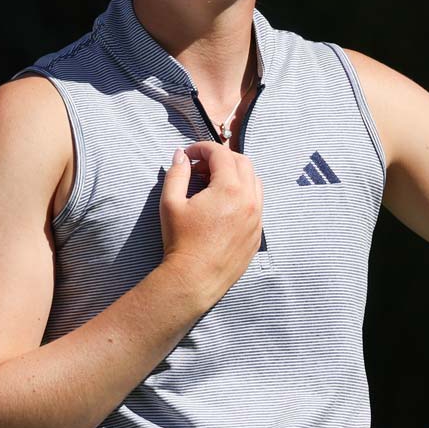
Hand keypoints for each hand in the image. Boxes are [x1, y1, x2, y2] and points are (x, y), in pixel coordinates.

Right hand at [157, 142, 262, 305]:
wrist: (195, 279)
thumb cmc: (181, 241)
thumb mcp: (170, 203)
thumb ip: (177, 174)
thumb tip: (181, 156)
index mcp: (229, 189)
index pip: (221, 154)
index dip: (202, 148)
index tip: (188, 155)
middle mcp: (249, 200)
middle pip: (243, 162)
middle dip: (220, 158)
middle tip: (199, 167)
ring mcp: (257, 218)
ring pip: (254, 182)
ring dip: (235, 174)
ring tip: (213, 184)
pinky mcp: (257, 234)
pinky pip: (257, 204)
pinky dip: (242, 194)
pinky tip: (223, 205)